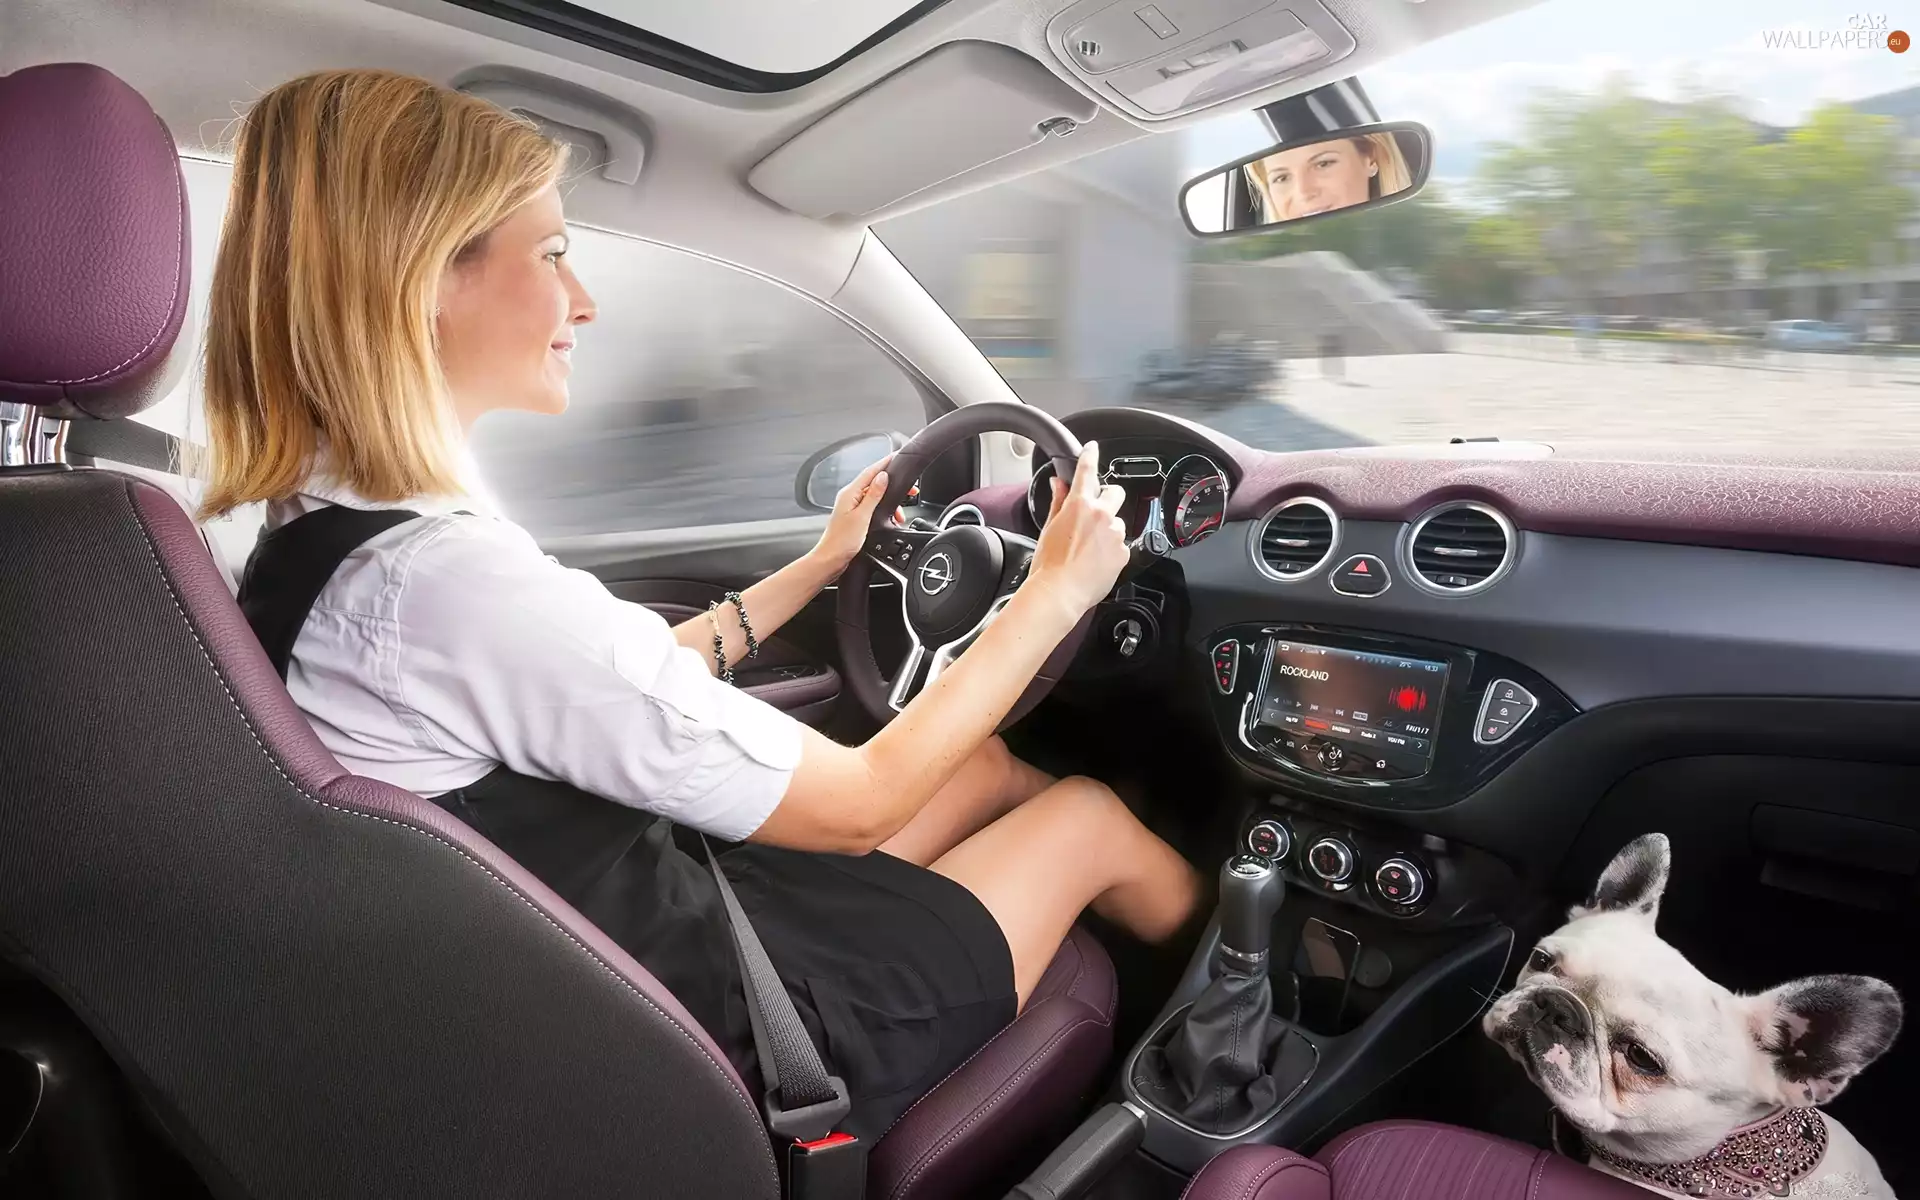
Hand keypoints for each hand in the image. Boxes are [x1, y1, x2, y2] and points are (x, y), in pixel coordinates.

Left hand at [811, 454, 891, 572]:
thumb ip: (873, 495)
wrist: (830, 560)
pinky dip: (884, 509)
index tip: (897, 456)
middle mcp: (849, 497)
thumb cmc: (841, 542)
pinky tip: (890, 518)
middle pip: (874, 482)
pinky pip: (871, 505)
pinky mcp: (854, 516)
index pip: (870, 471)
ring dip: (890, 500)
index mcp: (850, 493)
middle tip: (910, 489)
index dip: (885, 463)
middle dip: (892, 483)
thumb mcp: (861, 516)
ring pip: (874, 495)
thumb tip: (882, 477)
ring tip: (902, 512)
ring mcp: (851, 506)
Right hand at [1027, 441, 1127, 619]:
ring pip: (1118, 522)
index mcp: (1079, 504)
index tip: (1092, 449)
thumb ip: (1058, 501)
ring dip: (1109, 529)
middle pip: (1114, 492)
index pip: (1087, 471)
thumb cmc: (1049, 565)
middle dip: (1106, 499)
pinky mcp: (1124, 552)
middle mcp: (1101, 514)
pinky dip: (1112, 550)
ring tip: (1091, 548)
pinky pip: (1121, 544)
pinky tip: (1097, 561)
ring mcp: (1115, 533)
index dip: (1090, 456)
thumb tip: (1058, 483)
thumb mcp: (1049, 527)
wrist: (1060, 593)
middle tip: (1094, 514)